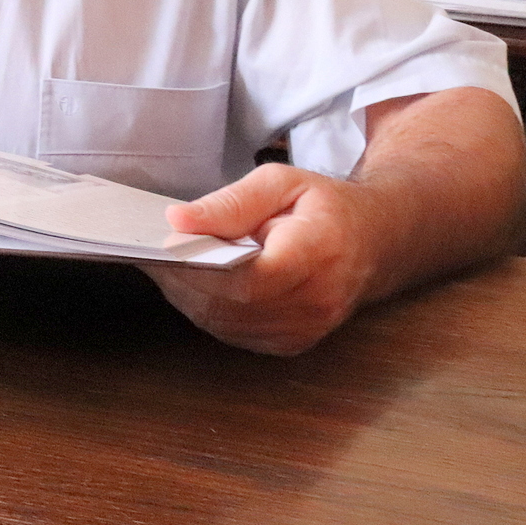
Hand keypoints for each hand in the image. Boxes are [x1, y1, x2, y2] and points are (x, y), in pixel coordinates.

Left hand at [149, 88, 525, 353]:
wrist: (375, 242)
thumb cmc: (325, 207)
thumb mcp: (280, 182)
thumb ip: (230, 203)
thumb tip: (177, 221)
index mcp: (319, 254)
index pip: (250, 276)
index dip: (201, 267)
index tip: (165, 246)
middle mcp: (317, 302)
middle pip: (230, 303)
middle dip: (184, 279)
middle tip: (150, 250)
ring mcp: (306, 329)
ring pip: (225, 322)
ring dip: (189, 295)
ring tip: (167, 263)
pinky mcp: (291, 342)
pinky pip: (234, 331)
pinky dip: (207, 308)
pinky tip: (194, 282)